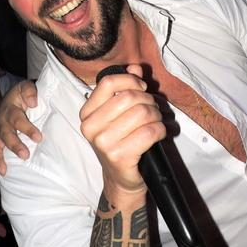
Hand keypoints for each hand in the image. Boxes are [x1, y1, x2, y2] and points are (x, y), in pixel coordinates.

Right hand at [0, 80, 41, 175]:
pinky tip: (1, 174)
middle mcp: (2, 121)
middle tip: (25, 155)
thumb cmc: (22, 94)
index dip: (27, 129)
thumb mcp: (26, 86)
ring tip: (5, 170)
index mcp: (10, 109)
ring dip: (0, 158)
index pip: (18, 120)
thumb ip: (29, 91)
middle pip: (6, 134)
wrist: (12, 96)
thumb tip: (33, 103)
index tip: (38, 137)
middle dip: (15, 145)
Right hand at [80, 64, 165, 194]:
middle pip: (129, 97)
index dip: (130, 81)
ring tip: (157, 120)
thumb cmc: (121, 142)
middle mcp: (90, 127)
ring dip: (156, 115)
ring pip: (141, 113)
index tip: (142, 88)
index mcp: (87, 113)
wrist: (121, 179)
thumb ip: (125, 88)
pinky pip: (149, 132)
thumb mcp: (119, 114)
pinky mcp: (119, 157)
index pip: (108, 83)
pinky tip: (159, 133)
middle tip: (154, 108)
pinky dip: (160, 130)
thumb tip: (135, 67)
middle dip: (148, 100)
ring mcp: (103, 143)